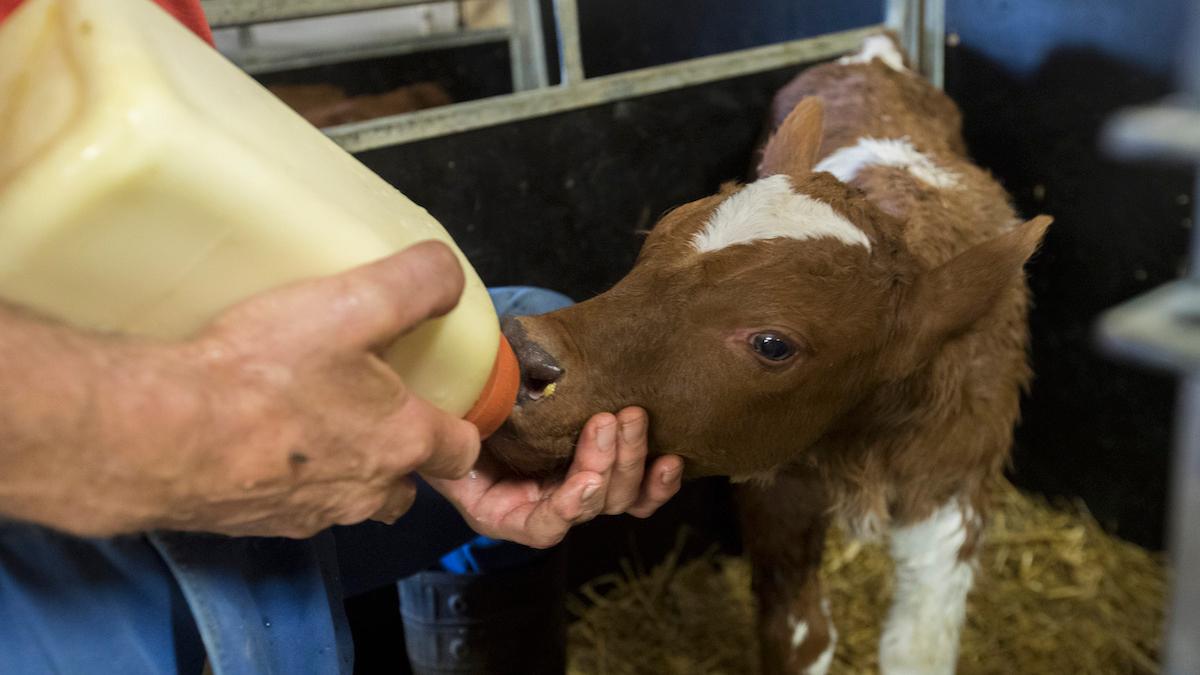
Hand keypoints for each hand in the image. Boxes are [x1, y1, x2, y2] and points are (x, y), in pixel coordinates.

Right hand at [0, 241, 480, 538]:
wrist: (163, 435)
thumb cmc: (266, 372)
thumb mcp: (354, 304)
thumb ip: (415, 283)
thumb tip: (447, 275)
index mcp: (401, 442)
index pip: (460, 451)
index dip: (459, 428)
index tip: (445, 405)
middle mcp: (362, 492)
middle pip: (403, 487)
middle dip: (399, 457)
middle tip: (372, 411)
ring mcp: (306, 515)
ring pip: (345, 501)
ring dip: (341, 470)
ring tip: (310, 422)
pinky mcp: (252, 524)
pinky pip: (285, 506)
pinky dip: (282, 479)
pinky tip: (251, 439)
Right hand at [425, 407, 683, 547]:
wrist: (470, 395)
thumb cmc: (449, 414)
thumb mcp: (445, 430)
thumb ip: (455, 442)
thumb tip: (467, 433)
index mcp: (502, 511)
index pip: (544, 526)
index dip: (568, 508)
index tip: (584, 482)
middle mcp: (544, 509)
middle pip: (591, 505)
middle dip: (607, 464)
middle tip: (610, 420)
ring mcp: (577, 490)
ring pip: (620, 495)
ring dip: (632, 458)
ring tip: (633, 418)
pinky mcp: (603, 470)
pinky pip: (640, 492)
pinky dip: (658, 481)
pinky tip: (671, 460)